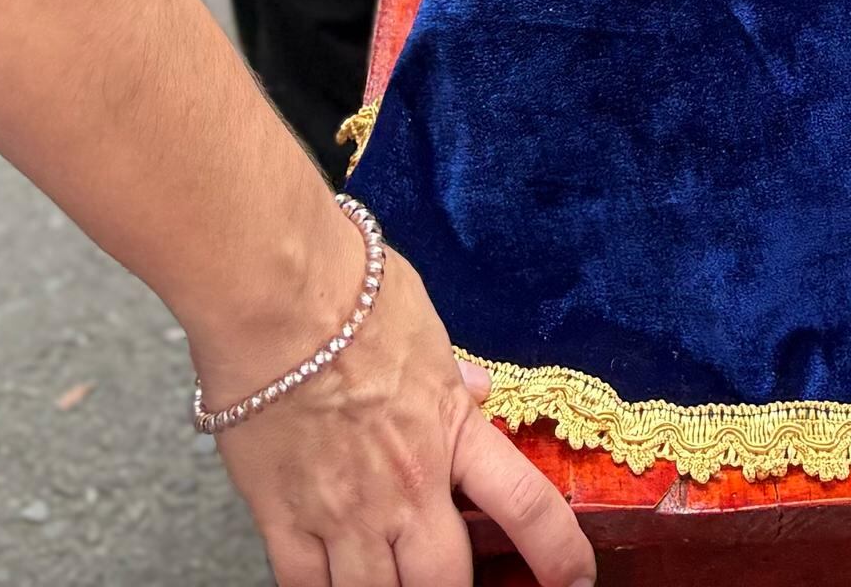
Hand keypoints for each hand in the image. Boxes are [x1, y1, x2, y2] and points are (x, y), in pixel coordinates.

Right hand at [209, 240, 592, 586]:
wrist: (273, 294)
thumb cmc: (350, 291)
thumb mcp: (424, 327)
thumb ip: (449, 374)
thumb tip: (474, 388)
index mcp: (451, 432)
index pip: (527, 507)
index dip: (559, 554)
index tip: (577, 581)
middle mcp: (406, 488)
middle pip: (445, 584)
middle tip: (448, 580)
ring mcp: (343, 511)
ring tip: (388, 579)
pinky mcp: (282, 517)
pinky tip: (328, 584)